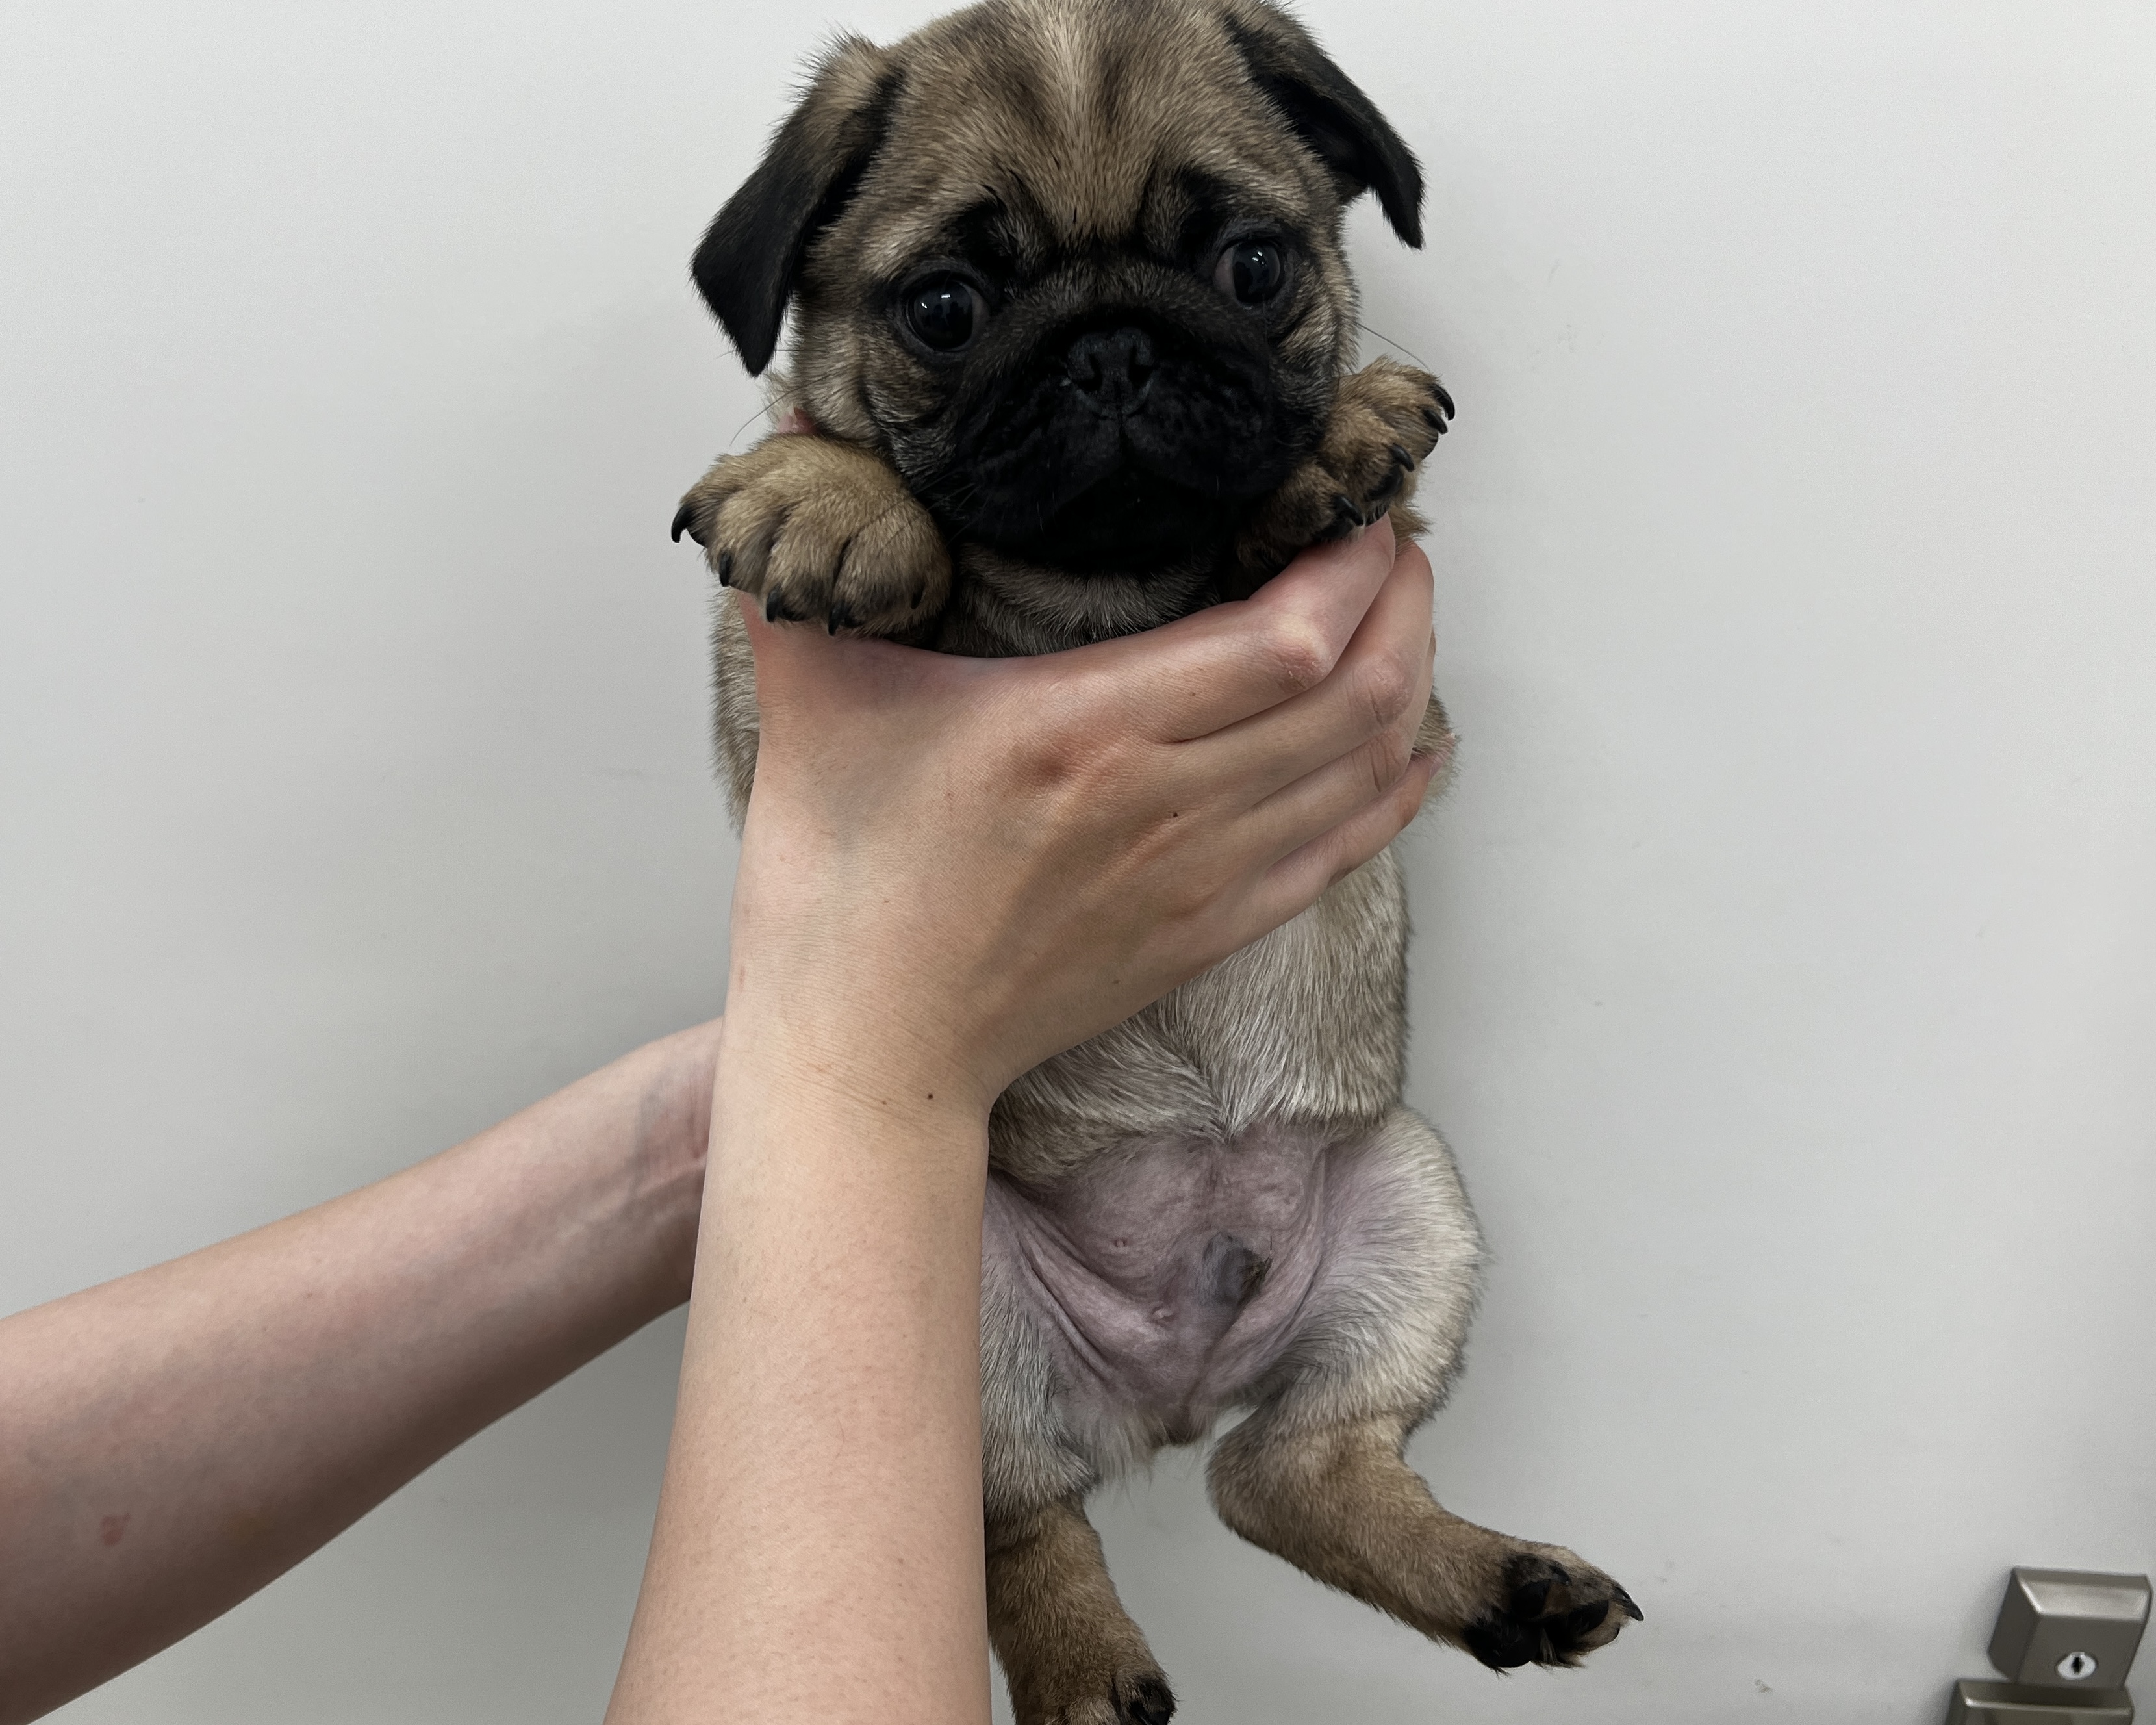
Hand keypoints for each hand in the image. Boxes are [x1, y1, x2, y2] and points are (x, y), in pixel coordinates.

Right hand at [722, 515, 1439, 1121]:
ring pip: (1365, 771)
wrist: (868, 1046)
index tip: (1356, 509)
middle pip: (1358, 694)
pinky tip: (1412, 748)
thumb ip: (815, 559)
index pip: (1287, 637)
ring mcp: (1200, 878)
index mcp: (1084, 728)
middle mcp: (1166, 803)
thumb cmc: (840, 883)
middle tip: (1398, 547)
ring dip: (1411, 685)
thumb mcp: (813, 696)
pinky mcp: (1209, 934)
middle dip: (1405, 606)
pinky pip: (1344, 853)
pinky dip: (1393, 792)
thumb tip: (790, 430)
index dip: (1352, 568)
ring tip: (1406, 621)